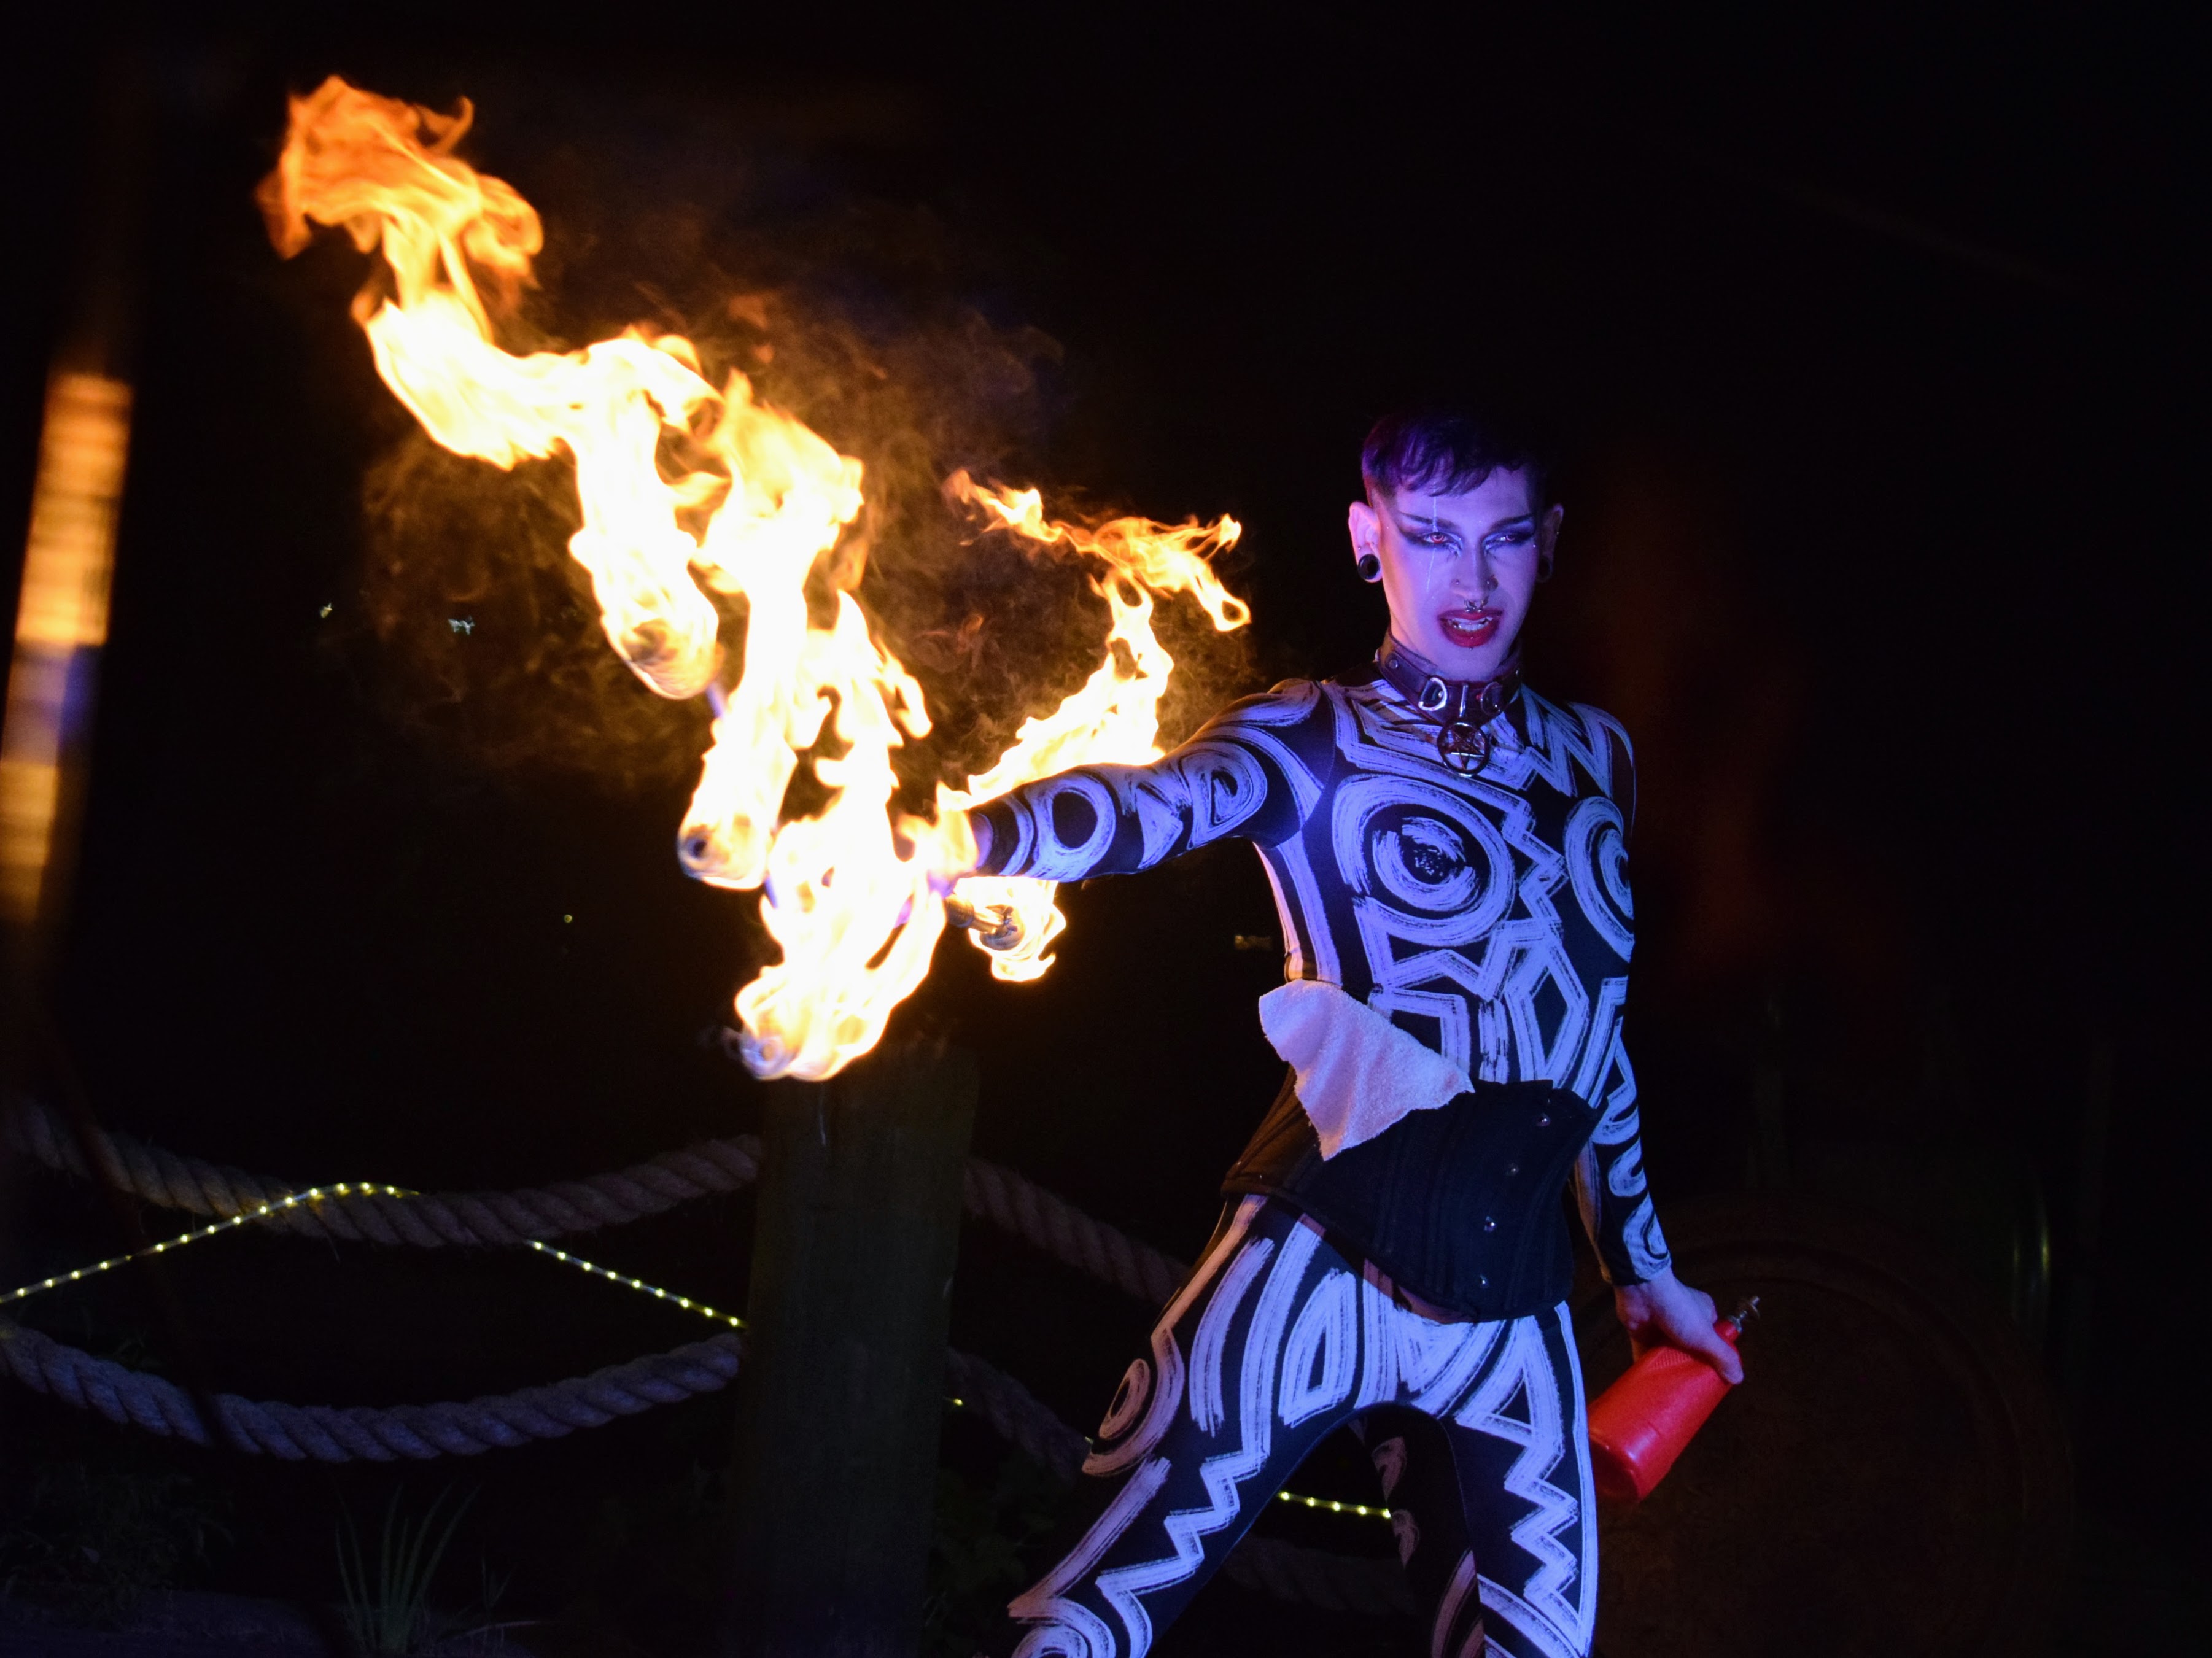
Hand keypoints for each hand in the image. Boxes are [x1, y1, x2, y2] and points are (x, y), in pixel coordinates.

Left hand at [1614, 1267, 1743, 1384]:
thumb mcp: (1706, 1336)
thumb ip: (1723, 1356)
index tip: (1714, 1376)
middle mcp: (1683, 1317)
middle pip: (1690, 1348)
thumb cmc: (1679, 1311)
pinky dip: (1649, 1366)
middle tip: (1693, 1387)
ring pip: (1668, 1352)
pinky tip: (1652, 1383)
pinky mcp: (1643, 1333)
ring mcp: (1662, 1326)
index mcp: (1703, 1313)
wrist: (1642, 1294)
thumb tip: (1738, 1378)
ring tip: (1674, 1390)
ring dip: (1669, 1368)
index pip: (1714, 1338)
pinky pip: (1647, 1353)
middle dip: (1690, 1365)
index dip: (1714, 1356)